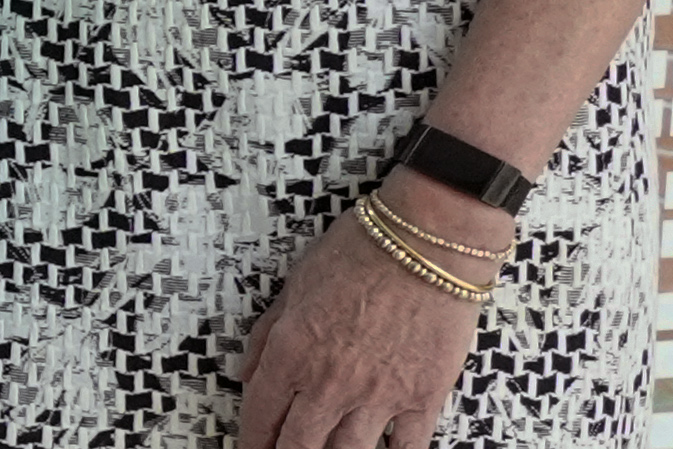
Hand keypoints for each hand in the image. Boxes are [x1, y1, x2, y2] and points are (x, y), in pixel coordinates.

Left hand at [235, 191, 493, 448]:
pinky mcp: (424, 398)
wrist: (427, 244)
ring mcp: (379, 395)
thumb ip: (266, 336)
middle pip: (298, 445)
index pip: (260, 415)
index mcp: (292, 353)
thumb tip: (245, 374)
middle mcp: (330, 383)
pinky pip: (407, 447)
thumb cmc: (360, 251)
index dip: (251, 440)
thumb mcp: (294, 286)